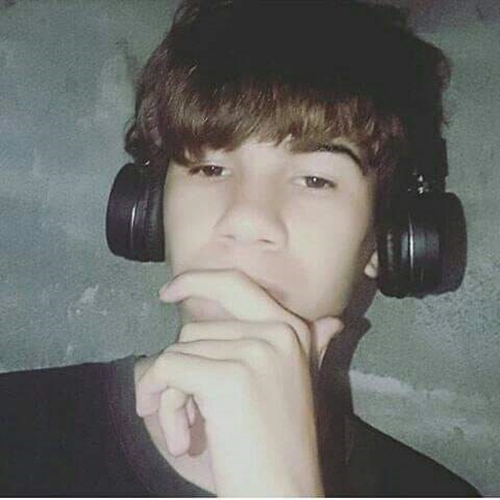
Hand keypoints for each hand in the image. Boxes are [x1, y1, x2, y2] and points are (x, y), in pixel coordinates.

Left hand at [135, 269, 342, 495]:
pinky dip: (159, 400)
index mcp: (293, 331)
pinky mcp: (227, 378)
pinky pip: (167, 370)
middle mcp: (278, 333)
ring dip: (172, 395)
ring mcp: (255, 352)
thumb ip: (314, 348)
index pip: (235, 284)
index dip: (198, 280)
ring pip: (178, 352)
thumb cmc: (282, 445)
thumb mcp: (299, 386)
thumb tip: (335, 322)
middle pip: (195, 329)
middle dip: (178, 368)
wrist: (284, 494)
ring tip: (188, 432)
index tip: (169, 292)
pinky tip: (179, 436)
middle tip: (176, 406)